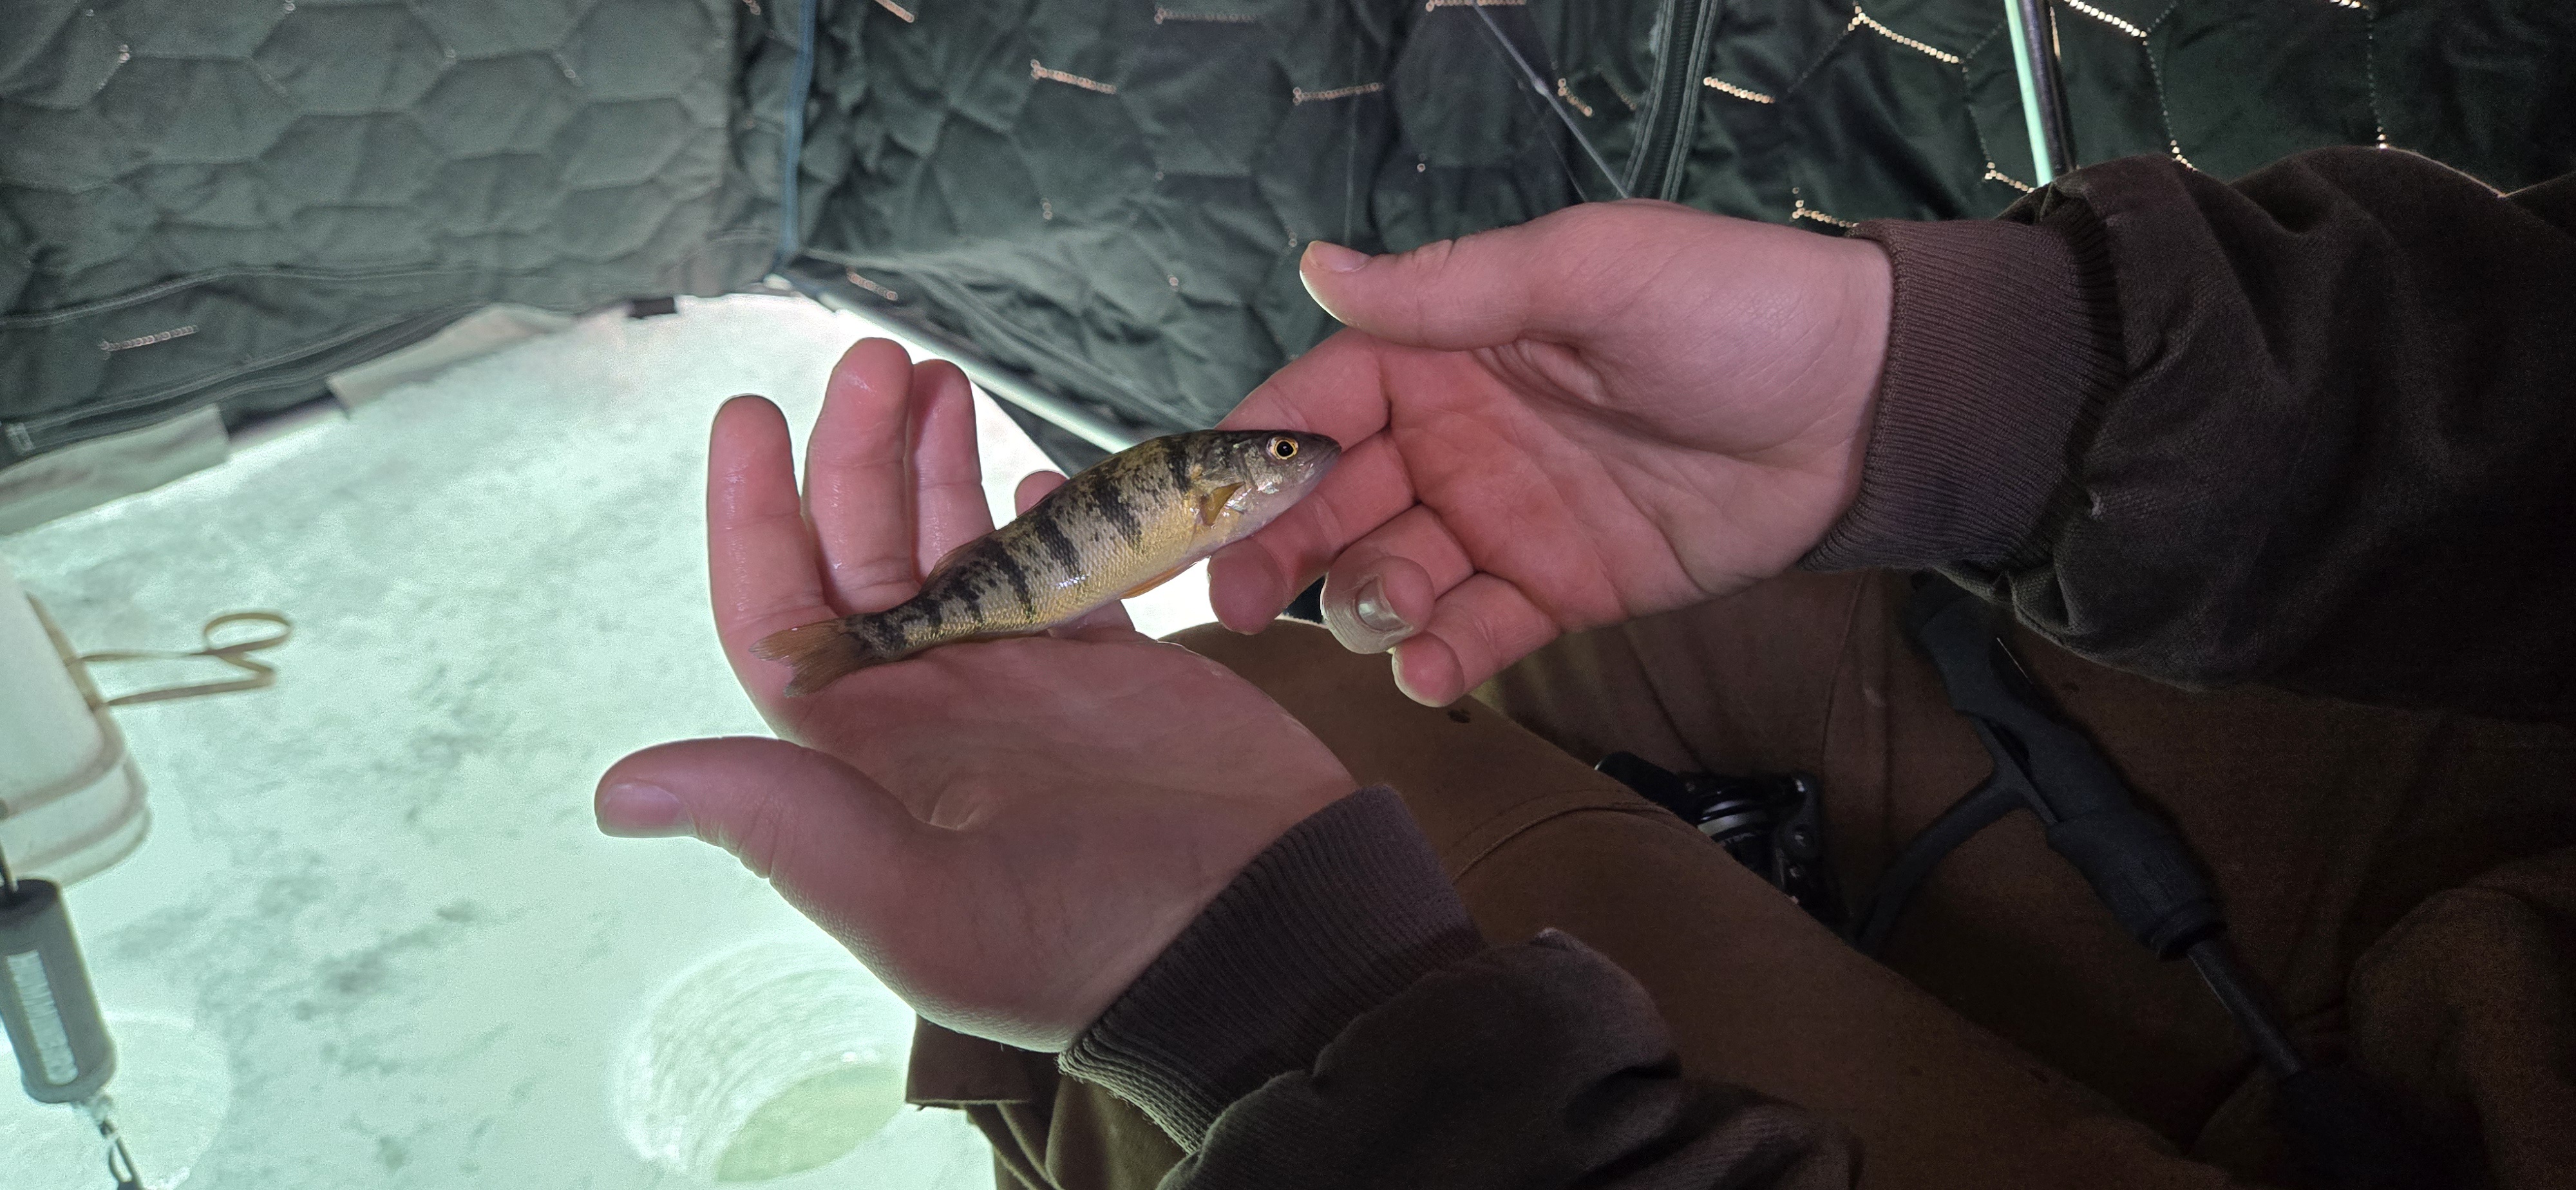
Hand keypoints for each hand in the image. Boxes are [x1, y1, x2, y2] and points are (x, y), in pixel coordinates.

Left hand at [595, 339, 1354, 1050]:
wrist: (1264, 936)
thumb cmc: (1084, 942)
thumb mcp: (913, 903)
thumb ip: (780, 823)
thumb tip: (619, 791)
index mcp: (864, 764)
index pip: (777, 619)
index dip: (751, 517)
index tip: (749, 415)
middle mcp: (932, 717)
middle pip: (864, 558)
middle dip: (857, 453)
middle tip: (878, 360)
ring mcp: (1025, 688)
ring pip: (959, 549)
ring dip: (937, 462)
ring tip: (936, 375)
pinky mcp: (1114, 671)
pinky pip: (1063, 572)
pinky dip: (1046, 516)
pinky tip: (1032, 471)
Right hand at [1209, 200, 1891, 704]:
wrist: (1860, 404)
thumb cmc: (1731, 307)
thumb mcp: (1589, 272)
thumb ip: (1452, 291)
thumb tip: (1318, 267)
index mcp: (1447, 352)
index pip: (1319, 401)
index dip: (1254, 452)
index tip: (1205, 507)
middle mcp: (1455, 440)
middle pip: (1331, 504)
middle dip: (1277, 552)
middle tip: (1242, 601)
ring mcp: (1503, 521)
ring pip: (1391, 577)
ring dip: (1368, 604)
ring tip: (1391, 614)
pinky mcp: (1559, 592)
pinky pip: (1477, 632)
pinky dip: (1442, 656)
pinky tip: (1432, 668)